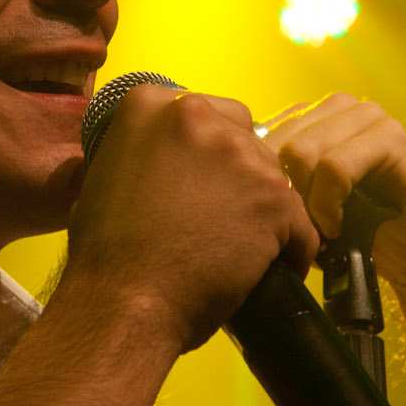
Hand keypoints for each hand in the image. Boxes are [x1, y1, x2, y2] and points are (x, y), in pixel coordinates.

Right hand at [65, 84, 320, 353]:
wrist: (126, 302)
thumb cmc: (105, 252)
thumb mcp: (106, 175)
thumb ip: (142, 151)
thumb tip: (160, 158)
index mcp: (150, 104)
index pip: (204, 114)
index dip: (206, 153)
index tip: (199, 185)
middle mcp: (198, 114)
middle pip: (243, 137)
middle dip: (238, 174)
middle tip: (219, 216)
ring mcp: (240, 155)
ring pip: (272, 178)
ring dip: (263, 209)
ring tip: (242, 249)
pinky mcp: (274, 197)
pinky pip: (300, 223)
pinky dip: (291, 249)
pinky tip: (272, 270)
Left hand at [258, 94, 405, 299]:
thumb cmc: (357, 229)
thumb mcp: (303, 205)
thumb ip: (273, 183)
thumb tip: (229, 179)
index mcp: (316, 115)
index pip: (262, 131)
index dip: (260, 180)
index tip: (271, 218)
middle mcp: (341, 107)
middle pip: (277, 141)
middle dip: (282, 193)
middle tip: (296, 229)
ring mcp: (369, 117)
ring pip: (303, 151)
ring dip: (306, 201)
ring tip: (319, 229)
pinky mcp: (391, 139)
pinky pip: (336, 166)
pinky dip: (329, 203)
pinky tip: (337, 226)